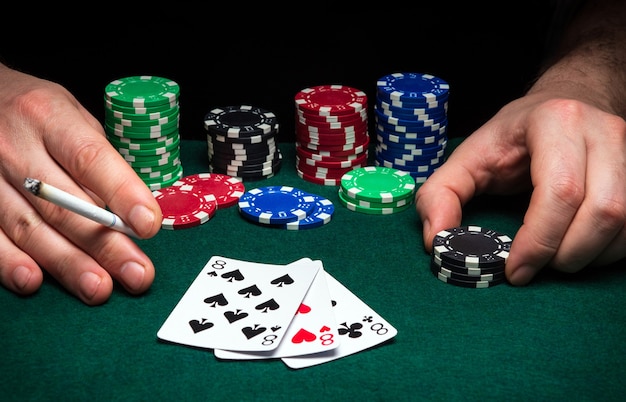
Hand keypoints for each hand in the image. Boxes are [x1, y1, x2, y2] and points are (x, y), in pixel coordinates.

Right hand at [0, 64, 161, 304]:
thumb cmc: (37, 113)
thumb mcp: (72, 116)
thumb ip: (99, 159)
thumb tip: (131, 210)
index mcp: (49, 116)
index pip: (90, 158)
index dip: (122, 193)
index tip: (148, 224)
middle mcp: (14, 145)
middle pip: (65, 204)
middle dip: (105, 245)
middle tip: (137, 274)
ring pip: (29, 227)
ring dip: (67, 263)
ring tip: (99, 288)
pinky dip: (10, 262)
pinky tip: (34, 281)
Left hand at [415, 89, 625, 284]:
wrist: (564, 103)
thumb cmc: (513, 137)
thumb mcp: (467, 157)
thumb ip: (440, 195)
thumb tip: (435, 240)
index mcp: (555, 122)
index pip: (560, 191)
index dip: (539, 240)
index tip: (515, 269)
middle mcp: (602, 132)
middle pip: (602, 210)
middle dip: (566, 253)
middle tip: (535, 268)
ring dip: (589, 255)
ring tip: (554, 258)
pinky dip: (608, 249)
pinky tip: (578, 248)